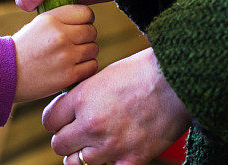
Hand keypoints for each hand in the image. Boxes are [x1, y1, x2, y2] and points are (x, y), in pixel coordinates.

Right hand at [12, 5, 98, 101]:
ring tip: (72, 56)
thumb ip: (61, 19)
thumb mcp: (38, 24)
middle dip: (86, 37)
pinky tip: (73, 67)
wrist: (5, 73)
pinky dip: (85, 67)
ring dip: (86, 53)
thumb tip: (87, 19)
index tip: (80, 26)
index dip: (86, 19)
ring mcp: (65, 56)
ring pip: (93, 49)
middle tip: (75, 43)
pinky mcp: (68, 75)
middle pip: (92, 31)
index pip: (86, 12)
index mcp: (52, 19)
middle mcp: (60, 36)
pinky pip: (91, 66)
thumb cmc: (24, 47)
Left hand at [42, 48, 189, 164]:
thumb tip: (72, 109)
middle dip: (66, 139)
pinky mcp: (132, 160)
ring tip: (99, 142)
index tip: (64, 119)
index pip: (49, 121)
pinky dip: (112, 163)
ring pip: (79, 162)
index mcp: (81, 98)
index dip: (56, 120)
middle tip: (78, 133)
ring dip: (86, 152)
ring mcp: (110, 145)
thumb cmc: (143, 71)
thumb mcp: (104, 75)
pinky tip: (119, 152)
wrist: (178, 81)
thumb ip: (84, 95)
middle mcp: (90, 124)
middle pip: (59, 145)